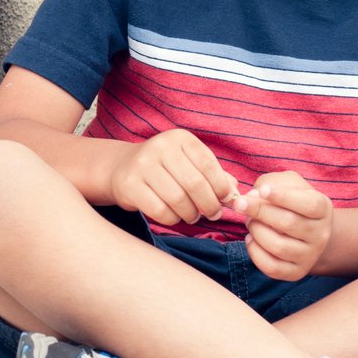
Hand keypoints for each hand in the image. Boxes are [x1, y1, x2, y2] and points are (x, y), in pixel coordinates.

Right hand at [108, 129, 238, 225]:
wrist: (122, 168)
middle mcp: (160, 147)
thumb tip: (235, 194)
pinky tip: (174, 216)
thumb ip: (214, 175)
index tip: (226, 200)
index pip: (208, 164)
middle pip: (195, 184)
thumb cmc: (165, 168)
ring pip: (178, 200)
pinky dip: (173, 219)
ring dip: (191, 214)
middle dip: (209, 205)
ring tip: (193, 216)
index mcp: (180, 138)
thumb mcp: (189, 163)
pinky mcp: (129, 185)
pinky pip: (160, 210)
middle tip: (213, 214)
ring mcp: (143, 165)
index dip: (221, 187)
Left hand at [235, 171, 332, 280]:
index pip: (307, 204)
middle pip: (288, 223)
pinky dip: (254, 252)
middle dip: (258, 211)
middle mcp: (321, 234)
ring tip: (250, 222)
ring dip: (256, 230)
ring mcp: (310, 256)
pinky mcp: (296, 273)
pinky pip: (272, 267)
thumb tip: (254, 196)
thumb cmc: (292, 202)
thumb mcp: (288, 184)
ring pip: (279, 246)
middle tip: (241, 204)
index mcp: (323, 208)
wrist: (306, 231)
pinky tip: (251, 239)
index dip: (282, 196)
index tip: (262, 190)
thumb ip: (272, 183)